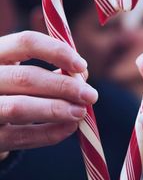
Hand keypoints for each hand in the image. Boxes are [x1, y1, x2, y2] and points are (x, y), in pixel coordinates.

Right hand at [0, 31, 96, 154]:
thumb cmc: (13, 92)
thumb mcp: (25, 75)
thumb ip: (52, 72)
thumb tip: (82, 76)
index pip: (26, 42)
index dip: (57, 52)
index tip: (82, 65)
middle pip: (26, 77)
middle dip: (64, 87)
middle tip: (90, 95)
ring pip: (20, 107)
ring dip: (56, 109)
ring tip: (81, 112)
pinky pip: (21, 137)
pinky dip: (49, 133)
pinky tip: (70, 127)